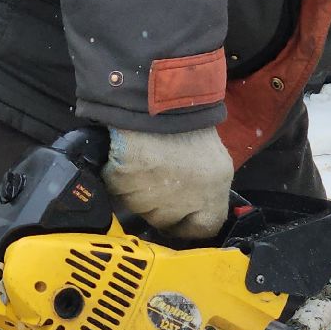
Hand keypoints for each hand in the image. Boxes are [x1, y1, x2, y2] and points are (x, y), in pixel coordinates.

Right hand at [102, 127, 234, 239]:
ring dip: (139, 191)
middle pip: (166, 219)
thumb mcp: (212, 158)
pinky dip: (119, 178)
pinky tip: (128, 159)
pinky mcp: (123, 189)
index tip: (181, 215)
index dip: (190, 222)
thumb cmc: (188, 122)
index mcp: (212, 195)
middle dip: (160, 204)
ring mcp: (150, 200)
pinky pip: (118, 190)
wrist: (156, 101)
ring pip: (139, 207)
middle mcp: (182, 204)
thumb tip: (195, 200)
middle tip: (158, 176)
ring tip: (144, 161)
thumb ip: (205, 185)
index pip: (204, 228)